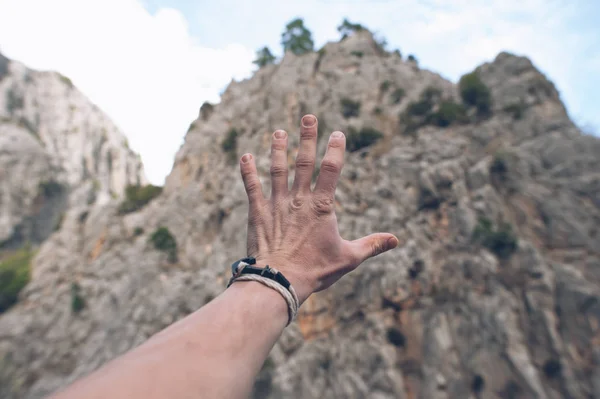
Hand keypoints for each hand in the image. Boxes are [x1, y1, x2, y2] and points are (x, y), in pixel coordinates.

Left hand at [239, 114, 397, 303]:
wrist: (279, 280)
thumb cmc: (315, 270)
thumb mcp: (348, 258)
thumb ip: (372, 244)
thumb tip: (396, 239)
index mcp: (321, 206)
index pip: (331, 170)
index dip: (335, 149)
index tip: (338, 133)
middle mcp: (299, 199)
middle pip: (304, 161)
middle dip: (307, 137)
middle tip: (308, 117)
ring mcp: (277, 203)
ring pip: (277, 170)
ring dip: (278, 149)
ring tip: (278, 133)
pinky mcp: (258, 212)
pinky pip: (252, 187)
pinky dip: (248, 171)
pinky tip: (245, 157)